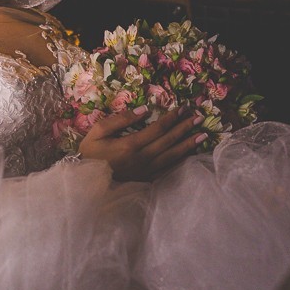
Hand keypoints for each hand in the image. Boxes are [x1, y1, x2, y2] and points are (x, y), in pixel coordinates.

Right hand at [78, 106, 204, 181]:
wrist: (86, 182)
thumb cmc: (90, 153)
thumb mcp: (98, 131)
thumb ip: (120, 119)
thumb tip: (144, 109)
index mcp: (131, 145)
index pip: (157, 128)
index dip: (172, 118)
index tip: (183, 108)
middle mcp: (142, 158)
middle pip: (169, 141)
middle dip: (185, 128)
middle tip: (200, 117)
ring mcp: (146, 171)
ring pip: (172, 156)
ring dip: (188, 144)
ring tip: (203, 135)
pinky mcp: (146, 179)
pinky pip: (167, 168)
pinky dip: (180, 160)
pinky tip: (189, 154)